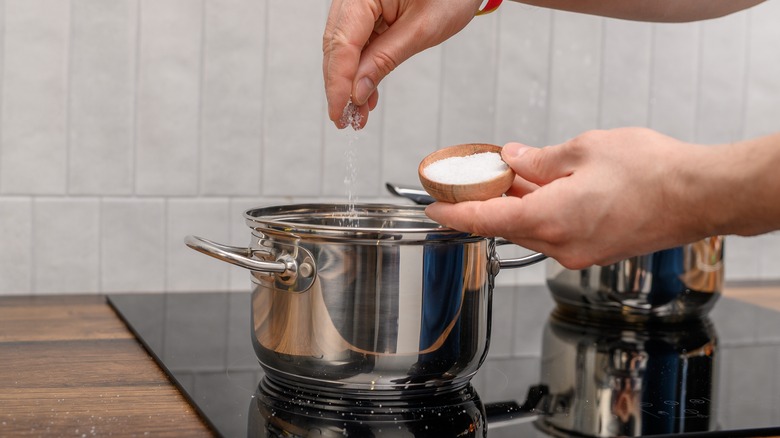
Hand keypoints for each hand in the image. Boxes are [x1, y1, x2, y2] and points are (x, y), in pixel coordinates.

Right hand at [322, 0, 481, 127]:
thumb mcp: (421, 30)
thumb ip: (385, 60)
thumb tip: (357, 93)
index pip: (341, 44)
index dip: (338, 84)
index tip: (339, 114)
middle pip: (335, 46)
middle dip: (340, 86)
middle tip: (346, 120)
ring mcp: (358, 2)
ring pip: (342, 47)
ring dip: (349, 81)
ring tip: (358, 113)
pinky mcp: (366, 10)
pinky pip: (356, 42)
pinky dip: (360, 68)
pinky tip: (366, 93)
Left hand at [425, 128, 728, 268]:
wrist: (699, 195)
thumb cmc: (651, 172)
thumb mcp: (584, 149)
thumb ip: (539, 159)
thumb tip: (514, 159)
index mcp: (550, 219)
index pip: (486, 221)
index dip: (454, 213)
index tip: (433, 208)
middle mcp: (561, 245)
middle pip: (507, 225)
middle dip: (489, 202)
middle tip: (478, 177)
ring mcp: (579, 254)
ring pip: (532, 229)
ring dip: (518, 206)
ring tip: (515, 176)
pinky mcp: (595, 253)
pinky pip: (555, 233)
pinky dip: (543, 213)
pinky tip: (546, 189)